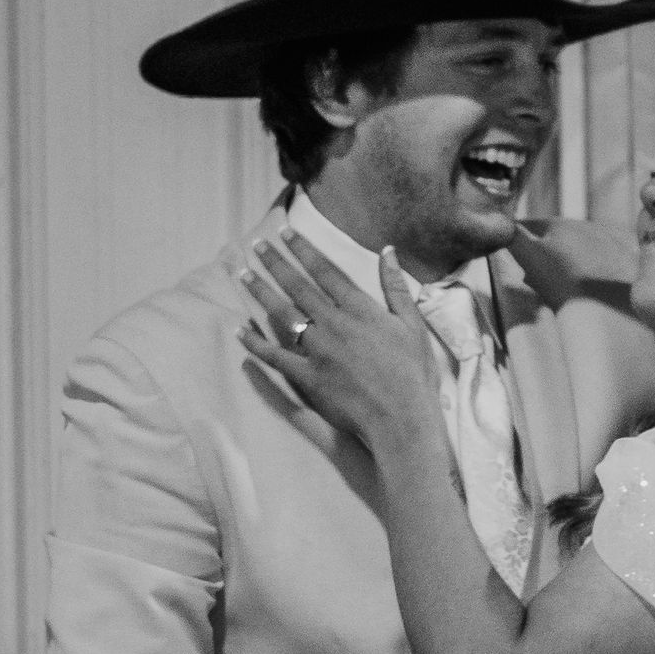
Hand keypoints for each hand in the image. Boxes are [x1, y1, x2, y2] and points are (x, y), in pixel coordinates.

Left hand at [239, 232, 442, 448]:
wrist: (403, 420)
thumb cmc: (414, 374)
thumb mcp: (413, 325)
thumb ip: (396, 286)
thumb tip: (388, 250)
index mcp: (360, 309)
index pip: (325, 270)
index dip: (303, 249)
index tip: (285, 233)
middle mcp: (334, 324)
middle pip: (298, 286)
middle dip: (275, 263)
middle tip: (257, 246)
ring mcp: (318, 351)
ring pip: (282, 314)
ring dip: (261, 292)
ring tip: (244, 275)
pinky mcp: (308, 377)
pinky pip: (275, 356)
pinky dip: (255, 343)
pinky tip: (240, 330)